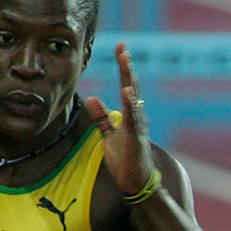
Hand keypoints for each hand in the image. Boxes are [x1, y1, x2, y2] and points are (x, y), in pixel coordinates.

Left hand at [83, 43, 156, 199]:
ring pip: (134, 97)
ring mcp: (138, 126)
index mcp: (131, 115)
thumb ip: (102, 117)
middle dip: (127, 66)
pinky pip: (133, 118)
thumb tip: (92, 98)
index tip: (121, 48)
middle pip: (132, 86)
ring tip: (125, 60)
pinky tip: (127, 91)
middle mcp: (137, 117)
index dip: (123, 67)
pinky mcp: (136, 137)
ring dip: (129, 78)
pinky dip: (130, 103)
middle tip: (123, 47)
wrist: (136, 183)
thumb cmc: (125, 160)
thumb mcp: (109, 136)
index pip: (127, 86)